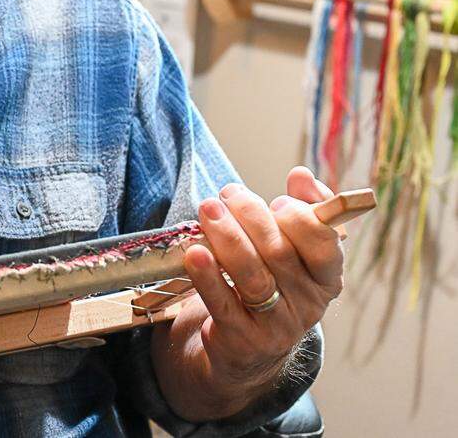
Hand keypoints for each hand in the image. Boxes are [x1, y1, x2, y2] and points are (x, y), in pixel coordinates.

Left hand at [179, 166, 342, 390]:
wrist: (246, 347)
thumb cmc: (270, 281)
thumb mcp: (292, 248)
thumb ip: (303, 209)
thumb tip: (302, 175)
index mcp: (327, 277)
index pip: (325, 246)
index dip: (301, 220)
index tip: (276, 201)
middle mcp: (308, 304)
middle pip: (279, 254)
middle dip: (250, 216)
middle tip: (226, 195)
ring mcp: (276, 326)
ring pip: (252, 277)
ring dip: (227, 238)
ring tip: (207, 210)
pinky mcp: (243, 341)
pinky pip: (224, 304)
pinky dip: (207, 276)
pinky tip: (194, 252)